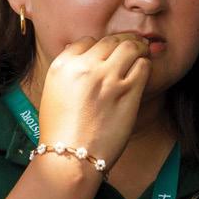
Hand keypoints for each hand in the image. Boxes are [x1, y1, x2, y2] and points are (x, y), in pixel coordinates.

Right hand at [36, 34, 150, 170]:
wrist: (70, 158)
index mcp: (63, 65)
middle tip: (133, 46)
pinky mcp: (128, 91)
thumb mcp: (54, 93)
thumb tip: (88, 61)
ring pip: (131, 47)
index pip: (87, 41)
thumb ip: (70, 73)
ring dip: (138, 49)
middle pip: (111, 40)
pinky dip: (145, 65)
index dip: (100, 46)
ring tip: (142, 53)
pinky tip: (143, 72)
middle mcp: (85, 67)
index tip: (107, 54)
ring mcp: (108, 78)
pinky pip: (143, 66)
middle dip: (123, 42)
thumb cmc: (61, 132)